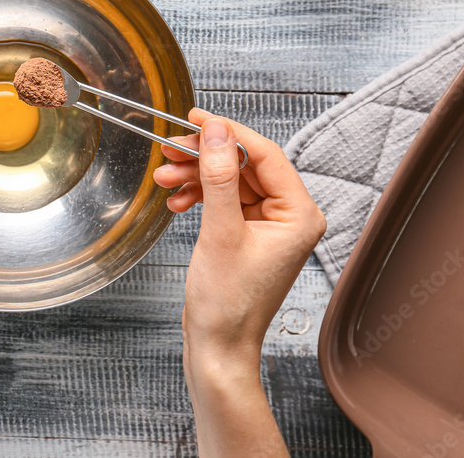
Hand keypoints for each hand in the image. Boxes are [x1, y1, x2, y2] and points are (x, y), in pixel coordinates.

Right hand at [153, 108, 325, 456]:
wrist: (217, 346)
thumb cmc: (227, 304)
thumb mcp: (220, 232)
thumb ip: (218, 177)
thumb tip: (217, 132)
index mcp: (299, 214)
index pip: (265, 155)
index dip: (229, 132)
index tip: (196, 117)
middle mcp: (289, 216)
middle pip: (244, 165)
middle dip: (204, 157)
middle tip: (171, 149)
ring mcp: (268, 226)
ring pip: (229, 180)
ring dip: (196, 176)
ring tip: (165, 177)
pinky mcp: (246, 234)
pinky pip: (222, 200)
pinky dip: (198, 195)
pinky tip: (176, 200)